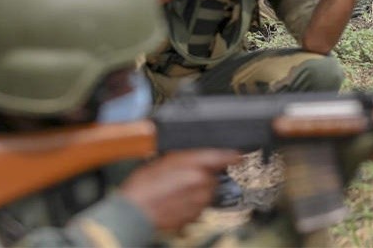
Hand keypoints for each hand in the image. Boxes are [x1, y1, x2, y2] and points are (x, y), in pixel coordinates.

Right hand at [119, 149, 242, 232]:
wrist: (134, 213)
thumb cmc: (143, 186)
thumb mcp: (164, 160)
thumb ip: (186, 157)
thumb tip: (200, 156)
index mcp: (196, 167)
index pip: (223, 157)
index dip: (232, 155)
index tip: (238, 155)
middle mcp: (202, 185)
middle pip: (213, 177)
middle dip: (203, 176)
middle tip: (183, 176)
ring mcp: (200, 203)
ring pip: (206, 193)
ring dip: (197, 191)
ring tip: (175, 190)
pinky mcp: (194, 217)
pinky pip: (199, 207)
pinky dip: (191, 204)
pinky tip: (174, 201)